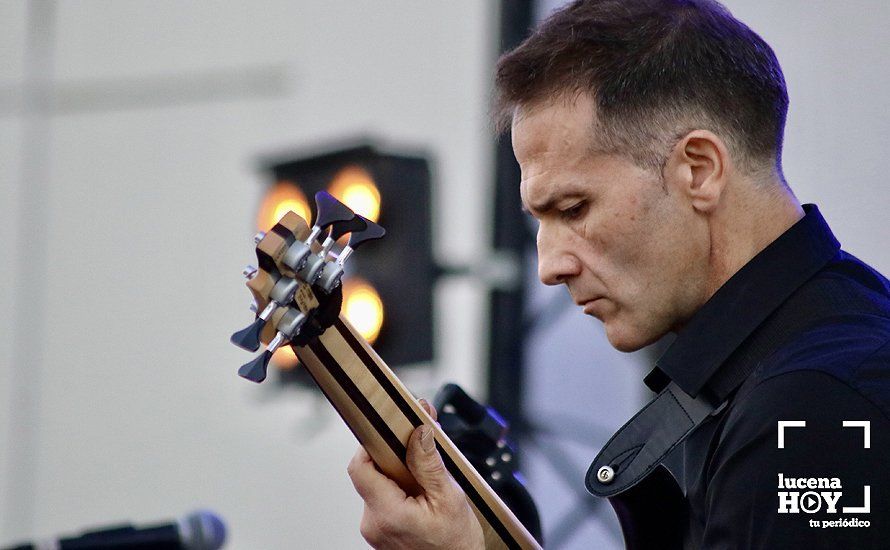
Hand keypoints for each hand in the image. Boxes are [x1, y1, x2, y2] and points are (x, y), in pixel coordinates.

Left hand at [347, 399, 484, 548]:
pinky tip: (422, 497)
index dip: (373, 444)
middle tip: (422, 456)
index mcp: (387, 513)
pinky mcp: (380, 532)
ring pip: (379, 486)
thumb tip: (419, 432)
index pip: (360, 466)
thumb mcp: (450, 498)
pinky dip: (401, 492)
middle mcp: (373, 523)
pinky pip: (384, 500)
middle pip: (372, 473)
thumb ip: (430, 463)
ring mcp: (375, 530)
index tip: (392, 434)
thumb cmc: (457, 545)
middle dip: (396, 459)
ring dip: (401, 477)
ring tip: (427, 485)